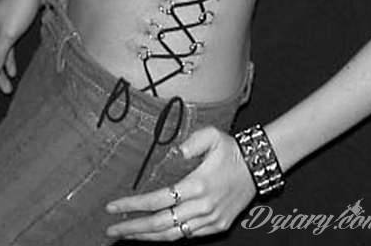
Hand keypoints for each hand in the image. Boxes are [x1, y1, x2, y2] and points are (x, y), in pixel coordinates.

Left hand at [105, 126, 256, 240]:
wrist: (258, 166)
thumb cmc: (232, 149)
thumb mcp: (212, 135)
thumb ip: (191, 141)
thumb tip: (174, 152)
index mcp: (198, 185)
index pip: (158, 200)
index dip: (133, 206)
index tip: (113, 207)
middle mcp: (203, 207)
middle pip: (161, 224)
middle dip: (133, 228)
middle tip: (112, 230)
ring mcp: (211, 220)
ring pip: (173, 236)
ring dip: (148, 237)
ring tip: (128, 235)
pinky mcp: (218, 226)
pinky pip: (188, 236)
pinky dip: (169, 236)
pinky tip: (155, 233)